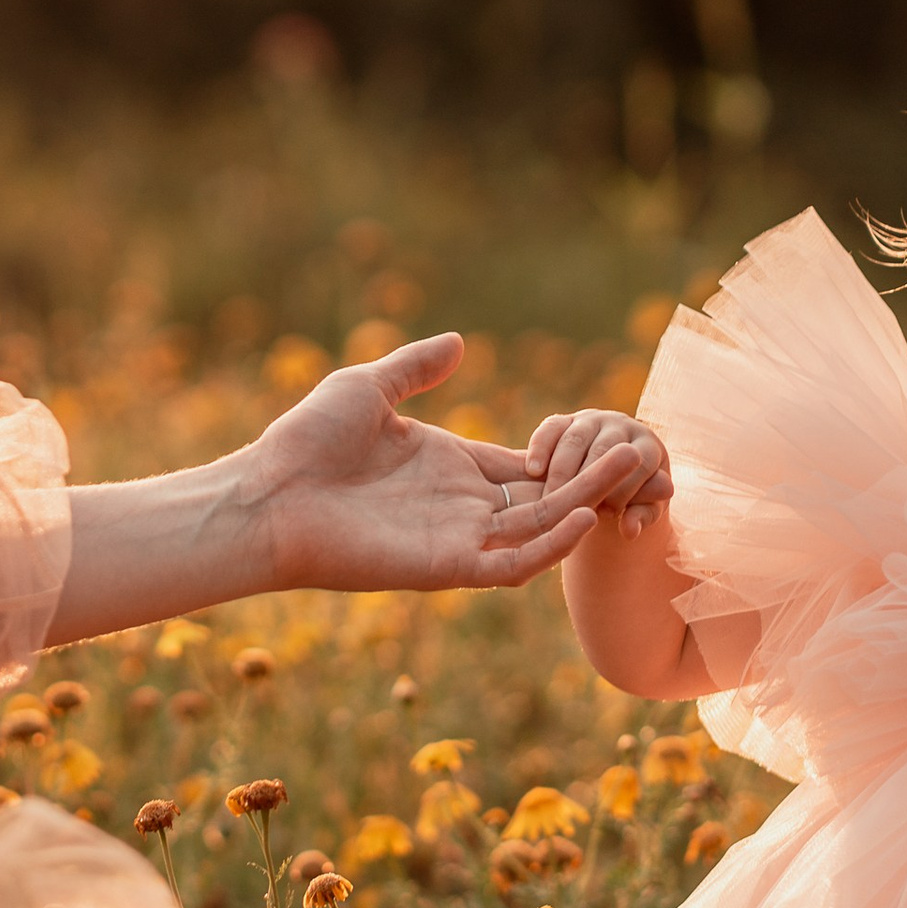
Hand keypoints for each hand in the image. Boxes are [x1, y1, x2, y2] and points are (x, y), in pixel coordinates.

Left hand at [248, 335, 652, 592]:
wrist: (267, 497)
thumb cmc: (305, 443)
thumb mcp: (368, 387)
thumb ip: (415, 366)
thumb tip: (460, 341)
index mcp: (450, 467)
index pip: (526, 467)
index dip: (568, 456)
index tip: (613, 436)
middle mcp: (461, 506)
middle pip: (545, 497)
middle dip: (592, 478)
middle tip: (640, 450)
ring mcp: (456, 538)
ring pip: (539, 528)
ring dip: (585, 504)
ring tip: (629, 469)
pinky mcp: (445, 566)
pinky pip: (511, 562)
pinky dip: (548, 545)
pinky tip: (579, 514)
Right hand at [525, 407, 671, 540]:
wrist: (607, 480)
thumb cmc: (629, 499)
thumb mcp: (639, 510)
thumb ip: (638, 518)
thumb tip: (630, 530)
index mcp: (647, 446)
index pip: (638, 463)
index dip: (622, 488)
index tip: (607, 515)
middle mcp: (620, 425)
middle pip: (604, 449)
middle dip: (587, 482)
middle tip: (573, 511)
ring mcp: (590, 420)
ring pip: (573, 440)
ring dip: (560, 472)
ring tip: (550, 501)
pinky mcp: (563, 421)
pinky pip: (549, 429)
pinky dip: (540, 447)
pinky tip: (533, 471)